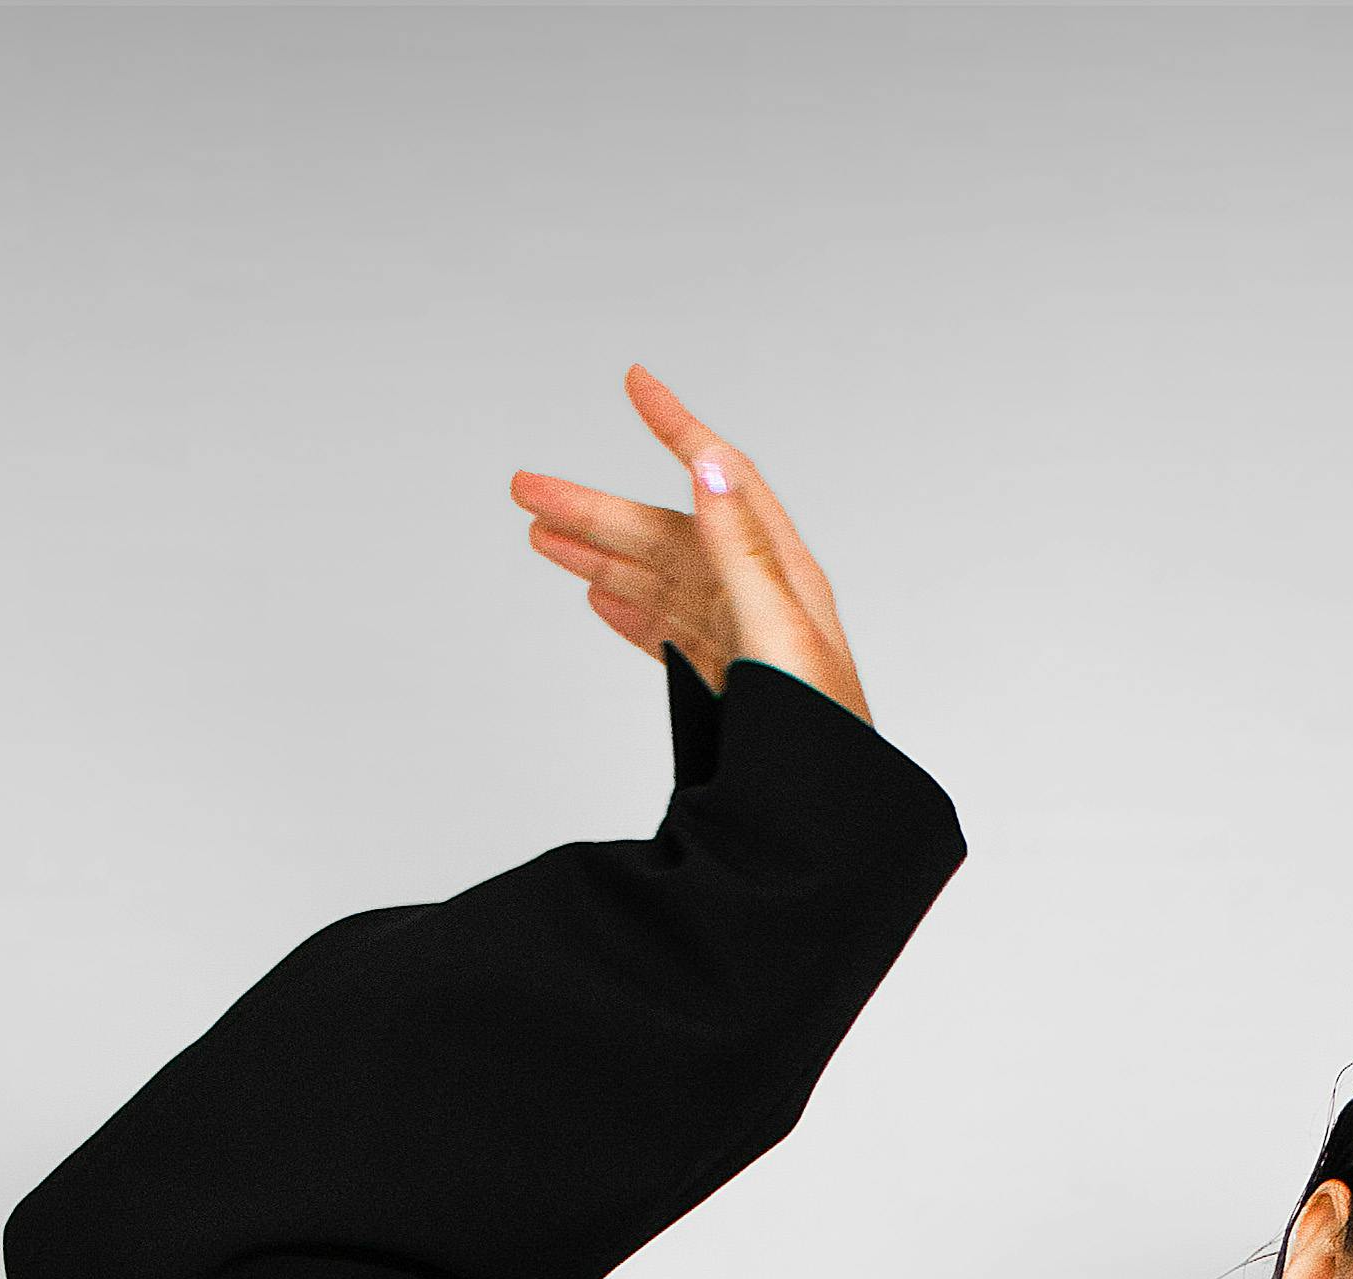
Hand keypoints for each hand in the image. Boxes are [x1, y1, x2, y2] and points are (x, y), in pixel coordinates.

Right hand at [509, 363, 871, 722]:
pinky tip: (598, 598)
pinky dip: (631, 612)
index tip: (636, 382)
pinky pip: (668, 633)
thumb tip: (709, 466)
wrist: (825, 822)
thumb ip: (738, 549)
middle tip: (527, 491)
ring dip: (599, 557)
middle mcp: (760, 599)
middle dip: (596, 511)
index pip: (723, 477)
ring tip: (541, 539)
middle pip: (666, 535)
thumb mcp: (778, 630)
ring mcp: (739, 643)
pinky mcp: (724, 686)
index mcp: (781, 574)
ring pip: (657, 582)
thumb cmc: (820, 733)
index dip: (678, 427)